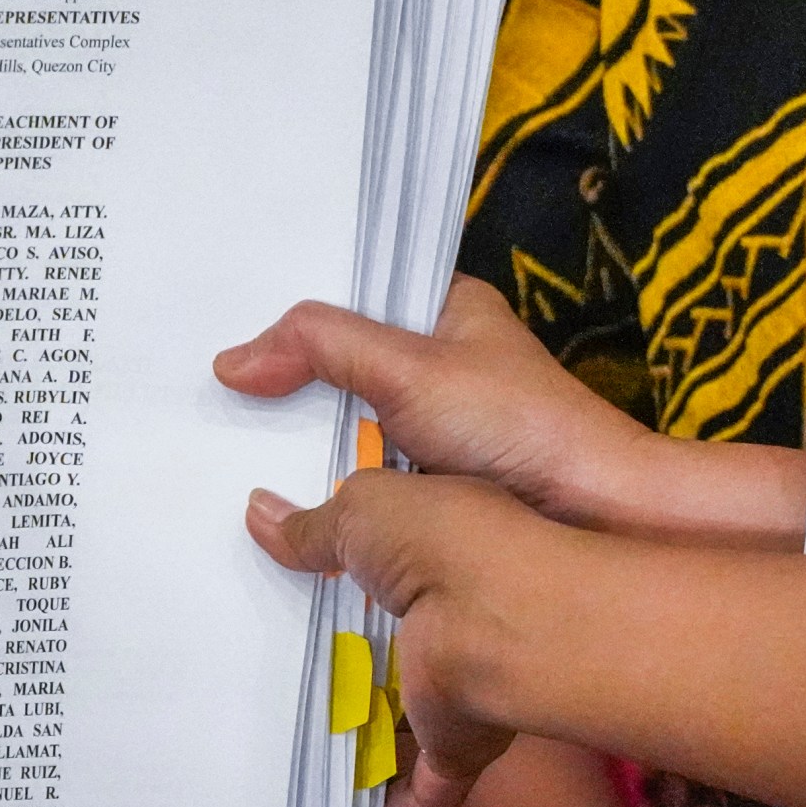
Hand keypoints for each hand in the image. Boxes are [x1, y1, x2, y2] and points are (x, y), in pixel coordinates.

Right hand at [217, 278, 657, 528]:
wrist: (596, 517)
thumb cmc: (519, 428)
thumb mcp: (410, 370)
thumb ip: (321, 349)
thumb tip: (232, 361)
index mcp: (446, 308)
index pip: (352, 289)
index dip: (293, 306)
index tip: (223, 319)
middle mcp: (441, 361)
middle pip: (343, 360)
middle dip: (286, 378)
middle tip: (209, 389)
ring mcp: (437, 423)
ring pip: (351, 420)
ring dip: (303, 436)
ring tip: (224, 441)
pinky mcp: (434, 480)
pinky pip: (365, 472)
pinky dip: (329, 481)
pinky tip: (279, 492)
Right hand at [247, 473, 545, 806]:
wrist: (501, 622)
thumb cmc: (442, 543)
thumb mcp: (364, 511)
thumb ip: (316, 524)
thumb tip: (259, 512)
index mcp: (442, 550)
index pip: (388, 565)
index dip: (342, 574)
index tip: (287, 590)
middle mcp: (457, 617)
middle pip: (388, 647)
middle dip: (345, 663)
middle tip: (273, 674)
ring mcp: (462, 684)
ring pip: (405, 720)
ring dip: (364, 738)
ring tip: (293, 751)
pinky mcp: (460, 743)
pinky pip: (422, 786)